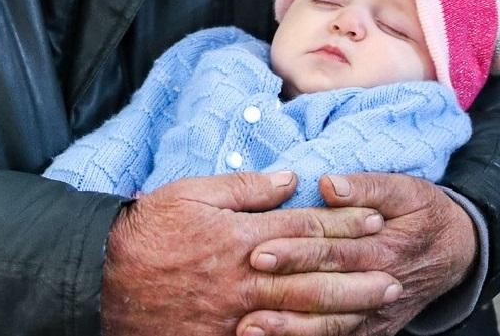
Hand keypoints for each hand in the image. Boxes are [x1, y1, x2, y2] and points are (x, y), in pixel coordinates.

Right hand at [101, 171, 398, 335]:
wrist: (104, 277)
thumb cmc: (149, 228)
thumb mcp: (192, 192)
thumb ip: (244, 188)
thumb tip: (290, 178)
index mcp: (241, 236)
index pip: (302, 227)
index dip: (342, 221)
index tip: (375, 217)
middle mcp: (245, 277)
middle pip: (312, 274)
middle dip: (357, 272)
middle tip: (395, 270)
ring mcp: (237, 314)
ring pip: (301, 312)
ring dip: (344, 306)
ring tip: (379, 302)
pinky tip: (330, 333)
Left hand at [236, 173, 476, 335]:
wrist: (457, 252)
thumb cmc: (422, 212)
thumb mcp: (404, 189)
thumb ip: (365, 186)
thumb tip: (329, 184)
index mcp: (385, 249)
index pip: (333, 252)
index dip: (296, 252)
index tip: (258, 251)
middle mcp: (380, 287)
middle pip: (325, 291)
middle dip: (283, 292)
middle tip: (244, 290)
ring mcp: (377, 315)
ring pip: (330, 327)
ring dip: (290, 329)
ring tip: (251, 328)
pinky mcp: (374, 331)